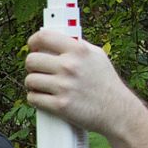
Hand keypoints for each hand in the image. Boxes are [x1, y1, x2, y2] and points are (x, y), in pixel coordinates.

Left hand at [23, 27, 140, 138]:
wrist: (117, 111)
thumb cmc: (106, 83)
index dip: (34, 41)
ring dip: (33, 84)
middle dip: (32, 66)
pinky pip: (33, 98)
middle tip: (39, 70)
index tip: (33, 47)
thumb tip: (56, 39)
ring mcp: (64, 86)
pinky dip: (36, 99)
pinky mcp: (60, 105)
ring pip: (30, 80)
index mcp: (79, 50)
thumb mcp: (97, 56)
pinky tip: (45, 98)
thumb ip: (77, 46)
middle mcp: (70, 66)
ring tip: (43, 86)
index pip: (44, 37)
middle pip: (31, 60)